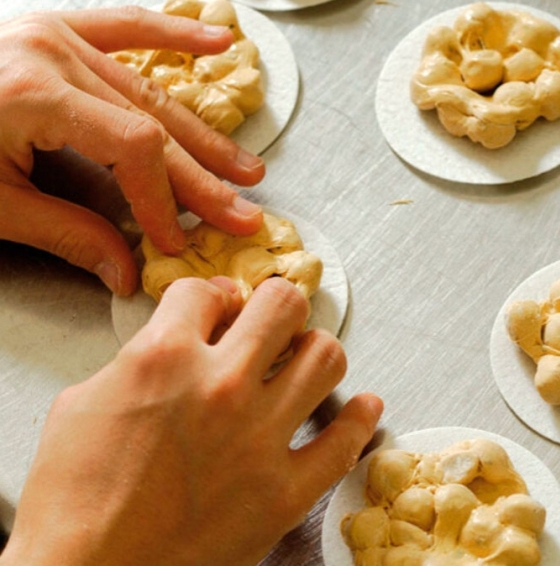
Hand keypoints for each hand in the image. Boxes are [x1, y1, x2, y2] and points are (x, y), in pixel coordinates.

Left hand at [0, 6, 267, 295]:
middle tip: (241, 212)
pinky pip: (124, 27)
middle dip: (201, 176)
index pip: (133, 148)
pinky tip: (217, 43)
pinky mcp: (52, 28)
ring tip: (244, 166)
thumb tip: (124, 272)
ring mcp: (54, 33)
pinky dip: (173, 35)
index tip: (175, 241)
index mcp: (32, 93)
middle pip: (153, 121)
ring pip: (149, 88)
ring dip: (201, 133)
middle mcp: (52, 54)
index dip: (162, 199)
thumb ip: (64, 232)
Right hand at [0, 277, 382, 564]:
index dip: (210, 297)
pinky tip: (363, 408)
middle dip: (274, 306)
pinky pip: (344, 442)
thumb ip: (139, 357)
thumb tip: (177, 335)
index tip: (217, 309)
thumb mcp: (83, 404)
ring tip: (303, 363)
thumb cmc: (73, 501)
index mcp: (164, 358)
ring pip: (325, 357)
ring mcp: (260, 438)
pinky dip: (360, 419)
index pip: (206, 290)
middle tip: (270, 324)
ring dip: (314, 353)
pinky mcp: (285, 491)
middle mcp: (222, 387)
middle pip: (282, 304)